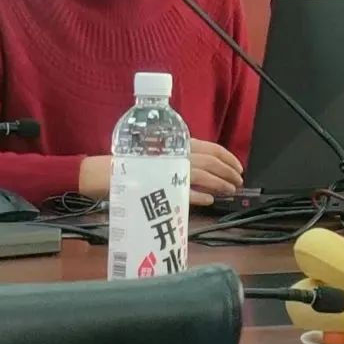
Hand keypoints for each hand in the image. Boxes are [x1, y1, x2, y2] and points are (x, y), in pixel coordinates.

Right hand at [79, 139, 242, 206]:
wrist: (106, 172)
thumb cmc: (134, 163)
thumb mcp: (161, 155)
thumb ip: (181, 158)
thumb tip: (206, 169)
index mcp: (178, 143)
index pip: (212, 148)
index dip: (228, 157)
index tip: (238, 167)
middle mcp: (177, 154)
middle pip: (212, 162)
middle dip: (229, 173)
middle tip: (238, 182)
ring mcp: (169, 170)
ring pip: (204, 176)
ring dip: (220, 185)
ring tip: (230, 191)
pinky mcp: (160, 186)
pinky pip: (186, 192)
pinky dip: (200, 196)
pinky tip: (210, 201)